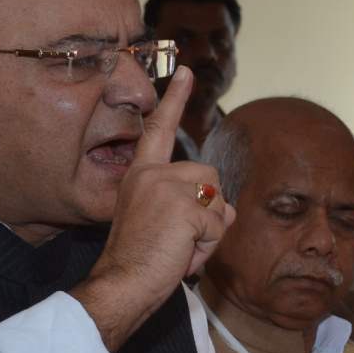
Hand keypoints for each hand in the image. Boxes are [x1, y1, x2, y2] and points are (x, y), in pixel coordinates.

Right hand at [73, 67, 234, 350]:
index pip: (160, 130)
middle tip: (178, 241)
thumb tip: (231, 209)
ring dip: (209, 232)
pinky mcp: (185, 208)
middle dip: (208, 214)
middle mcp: (153, 174)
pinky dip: (207, 248)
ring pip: (219, 202)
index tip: (186, 70)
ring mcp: (168, 188)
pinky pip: (219, 226)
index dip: (174, 99)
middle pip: (210, 179)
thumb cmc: (138, 261)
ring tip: (179, 248)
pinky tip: (182, 255)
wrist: (123, 282)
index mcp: (140, 174)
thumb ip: (191, 207)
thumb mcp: (163, 225)